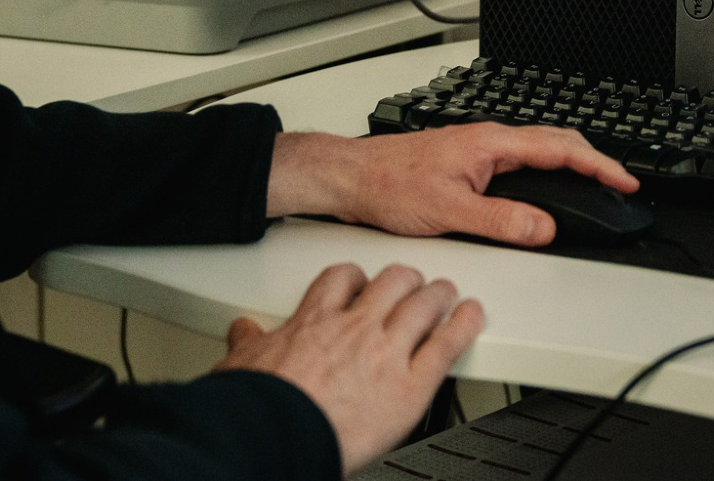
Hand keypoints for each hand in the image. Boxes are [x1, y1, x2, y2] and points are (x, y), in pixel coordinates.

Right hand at [217, 262, 482, 473]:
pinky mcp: (412, 384)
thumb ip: (248, 343)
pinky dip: (464, 326)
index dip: (358, 278)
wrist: (277, 436)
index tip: (362, 284)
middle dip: (406, 280)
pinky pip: (447, 345)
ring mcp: (387, 352)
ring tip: (447, 295)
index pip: (342, 279)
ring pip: (425, 303)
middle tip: (412, 286)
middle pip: (393, 281)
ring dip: (440, 295)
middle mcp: (355, 328)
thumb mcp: (242, 365)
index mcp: (314, 322)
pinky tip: (472, 317)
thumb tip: (241, 332)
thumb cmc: (258, 408)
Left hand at [266, 123, 637, 245]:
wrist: (351, 177)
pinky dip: (546, 170)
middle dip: (594, 161)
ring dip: (571, 163)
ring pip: (539, 149)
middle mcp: (488, 140)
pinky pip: (521, 160)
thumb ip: (500, 221)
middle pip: (557, 142)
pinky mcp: (469, 161)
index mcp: (490, 144)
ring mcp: (479, 149)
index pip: (560, 150)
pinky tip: (545, 187)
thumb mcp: (448, 212)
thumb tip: (542, 228)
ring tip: (594, 183)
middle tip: (620, 183)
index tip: (624, 181)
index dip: (598, 166)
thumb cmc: (388, 185)